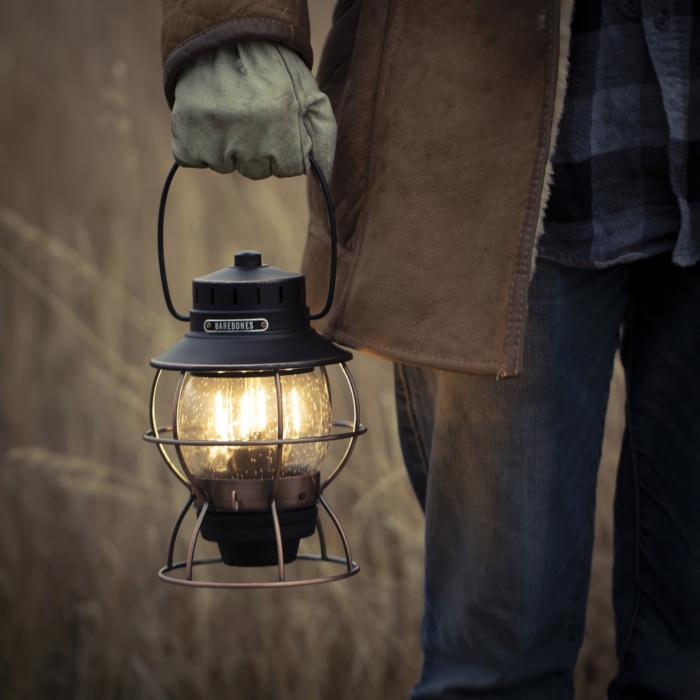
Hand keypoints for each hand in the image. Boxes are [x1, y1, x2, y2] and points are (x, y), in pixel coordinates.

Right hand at [171, 41, 335, 181]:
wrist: (226, 35)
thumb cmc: (276, 70)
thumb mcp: (311, 96)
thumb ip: (324, 141)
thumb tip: (323, 186)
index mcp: (283, 123)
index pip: (288, 169)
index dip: (285, 148)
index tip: (278, 124)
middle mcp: (249, 134)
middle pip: (256, 170)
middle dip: (257, 149)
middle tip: (251, 115)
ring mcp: (214, 135)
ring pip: (224, 166)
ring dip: (226, 146)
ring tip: (228, 112)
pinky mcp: (185, 134)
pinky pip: (194, 159)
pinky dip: (198, 145)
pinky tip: (207, 119)